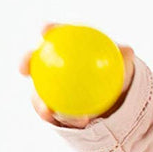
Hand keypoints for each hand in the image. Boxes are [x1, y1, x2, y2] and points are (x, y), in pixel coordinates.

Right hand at [19, 22, 135, 128]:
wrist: (116, 94)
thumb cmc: (117, 70)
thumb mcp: (124, 63)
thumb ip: (124, 55)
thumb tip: (127, 51)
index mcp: (68, 47)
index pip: (55, 34)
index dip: (48, 29)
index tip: (45, 30)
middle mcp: (53, 65)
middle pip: (34, 60)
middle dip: (26, 61)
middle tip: (26, 68)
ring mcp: (49, 86)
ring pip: (38, 92)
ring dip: (39, 101)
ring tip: (48, 110)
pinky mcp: (53, 106)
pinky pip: (54, 112)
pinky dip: (64, 118)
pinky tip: (80, 122)